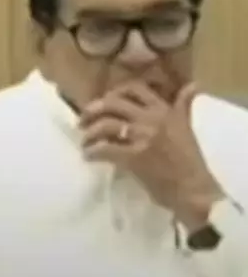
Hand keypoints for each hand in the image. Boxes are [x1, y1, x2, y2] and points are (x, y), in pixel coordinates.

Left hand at [79, 81, 224, 226]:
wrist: (195, 190)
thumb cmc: (190, 162)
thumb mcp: (187, 127)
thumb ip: (183, 107)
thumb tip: (193, 86)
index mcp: (164, 111)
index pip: (135, 89)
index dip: (114, 92)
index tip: (105, 101)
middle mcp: (152, 119)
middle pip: (112, 103)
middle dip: (92, 110)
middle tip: (82, 121)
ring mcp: (142, 137)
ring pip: (105, 125)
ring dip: (89, 133)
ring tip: (85, 142)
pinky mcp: (134, 157)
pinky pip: (104, 149)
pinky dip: (92, 152)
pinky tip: (88, 156)